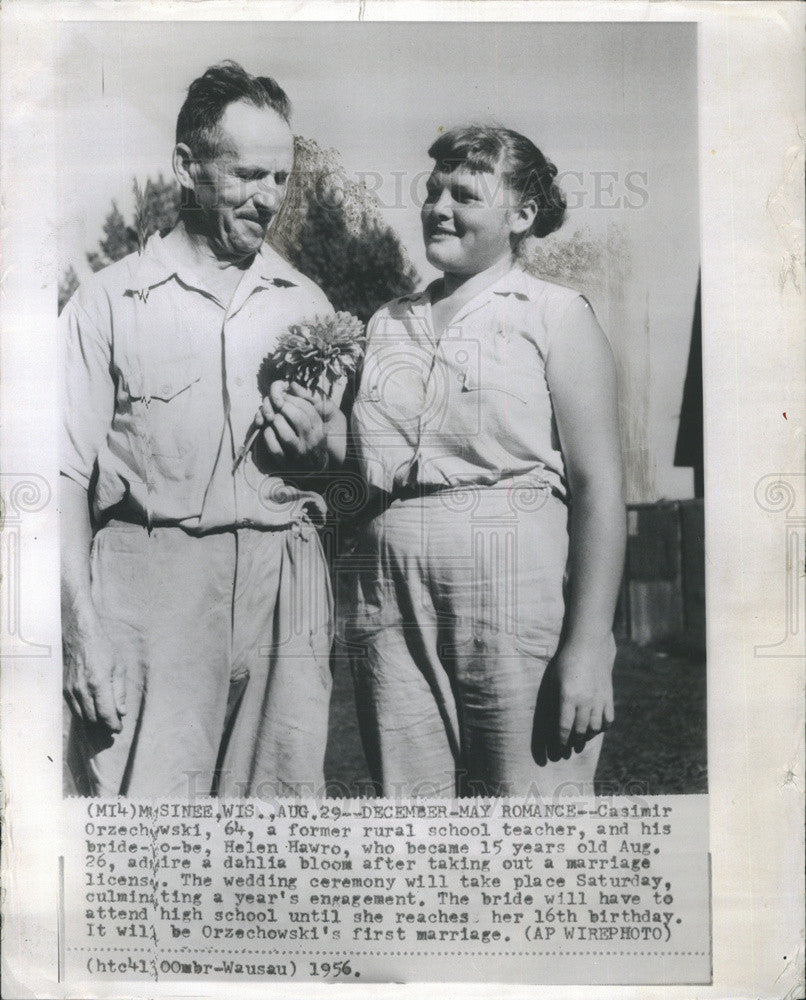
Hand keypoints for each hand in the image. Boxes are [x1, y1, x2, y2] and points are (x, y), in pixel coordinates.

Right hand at [63, 616, 125, 731]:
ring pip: (82, 717)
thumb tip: (121, 712)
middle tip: (113, 728)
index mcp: (98, 684)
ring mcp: (71, 690)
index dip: (113, 725)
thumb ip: (120, 691)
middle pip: (93, 719)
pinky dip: (84, 715)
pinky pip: (74, 709)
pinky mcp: (64, 689)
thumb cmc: (103, 648)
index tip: (119, 729)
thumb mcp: (118, 667)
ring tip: (104, 725)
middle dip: (104, 728)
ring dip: (93, 724)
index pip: (106, 714)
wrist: (79, 635)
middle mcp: (82, 690)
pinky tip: (92, 715)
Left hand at [257, 381, 332, 469]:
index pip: (309, 410)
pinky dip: (269, 438)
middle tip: (277, 404)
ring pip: (287, 435)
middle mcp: (312, 442)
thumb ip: (310, 404)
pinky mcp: (288, 464)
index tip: (285, 396)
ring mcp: (300, 454)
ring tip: (272, 417)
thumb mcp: (319, 421)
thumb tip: (292, 384)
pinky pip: (276, 449)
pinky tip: (266, 430)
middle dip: (284, 408)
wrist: (317, 470)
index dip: (294, 399)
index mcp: (320, 430)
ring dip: (276, 423)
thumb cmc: (315, 440)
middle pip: (298, 420)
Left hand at [554, 631, 615, 749]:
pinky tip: (595, 728)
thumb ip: (554, 701)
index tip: (557, 748)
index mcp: (568, 696)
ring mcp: (599, 699)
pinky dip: (602, 727)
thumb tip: (552, 723)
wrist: (588, 646)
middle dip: (572, 742)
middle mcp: (585, 700)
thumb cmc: (565, 662)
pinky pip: (608, 719)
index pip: (564, 727)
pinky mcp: (608, 696)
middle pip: (580, 730)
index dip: (560, 741)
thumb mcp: (554, 680)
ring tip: (580, 738)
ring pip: (595, 728)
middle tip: (568, 747)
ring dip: (587, 736)